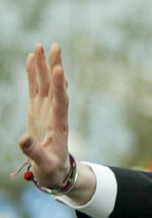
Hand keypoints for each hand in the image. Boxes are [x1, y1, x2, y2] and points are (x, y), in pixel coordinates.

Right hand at [18, 43, 71, 188]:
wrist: (55, 171)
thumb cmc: (51, 170)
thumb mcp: (44, 164)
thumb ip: (34, 152)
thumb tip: (23, 139)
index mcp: (59, 125)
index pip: (61, 101)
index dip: (60, 86)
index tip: (59, 69)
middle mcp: (55, 113)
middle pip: (56, 86)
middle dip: (55, 66)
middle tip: (55, 46)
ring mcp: (46, 110)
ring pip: (46, 84)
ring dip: (44, 65)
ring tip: (40, 46)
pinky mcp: (38, 110)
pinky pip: (36, 88)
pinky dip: (33, 74)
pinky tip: (31, 58)